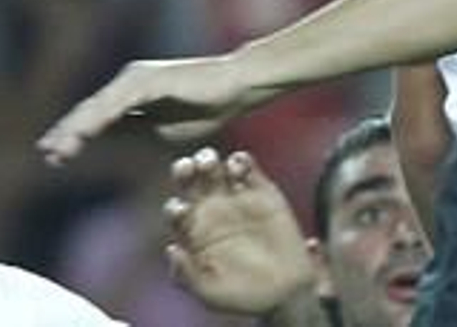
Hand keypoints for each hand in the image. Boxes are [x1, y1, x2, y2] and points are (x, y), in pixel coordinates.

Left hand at [37, 55, 265, 164]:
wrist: (237, 86)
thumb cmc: (209, 106)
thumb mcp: (164, 127)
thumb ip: (138, 129)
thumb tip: (114, 140)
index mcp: (132, 93)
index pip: (96, 116)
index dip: (74, 136)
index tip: (55, 157)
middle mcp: (129, 81)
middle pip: (90, 110)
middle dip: (67, 134)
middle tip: (47, 156)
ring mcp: (137, 79)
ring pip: (97, 108)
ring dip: (75, 131)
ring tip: (57, 151)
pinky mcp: (148, 81)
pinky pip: (116, 105)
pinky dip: (97, 121)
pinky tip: (83, 136)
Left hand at [164, 148, 319, 316]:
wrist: (285, 292)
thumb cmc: (243, 296)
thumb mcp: (209, 293)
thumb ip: (186, 275)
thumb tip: (171, 249)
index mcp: (194, 234)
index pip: (177, 212)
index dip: (174, 208)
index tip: (181, 210)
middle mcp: (212, 213)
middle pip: (192, 183)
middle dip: (185, 171)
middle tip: (187, 167)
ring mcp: (238, 201)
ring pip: (217, 171)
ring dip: (210, 161)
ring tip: (209, 163)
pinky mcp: (264, 194)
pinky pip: (249, 170)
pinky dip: (241, 162)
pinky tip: (237, 165)